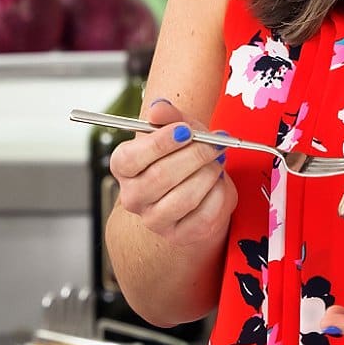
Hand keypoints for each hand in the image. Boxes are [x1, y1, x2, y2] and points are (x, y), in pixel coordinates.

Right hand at [109, 98, 236, 250]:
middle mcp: (133, 197)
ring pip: (184, 197)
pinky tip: (219, 183)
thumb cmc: (184, 154)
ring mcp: (154, 220)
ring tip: (217, 163)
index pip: (132, 158)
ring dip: (208, 175)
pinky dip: (218, 194)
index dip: (160, 143)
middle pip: (160, 177)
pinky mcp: (179, 235)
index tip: (186, 131)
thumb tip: (158, 109)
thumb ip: (169, 116)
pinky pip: (204, 215)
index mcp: (124, 167)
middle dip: (194, 156)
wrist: (201, 185)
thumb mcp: (179, 128)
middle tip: (214, 144)